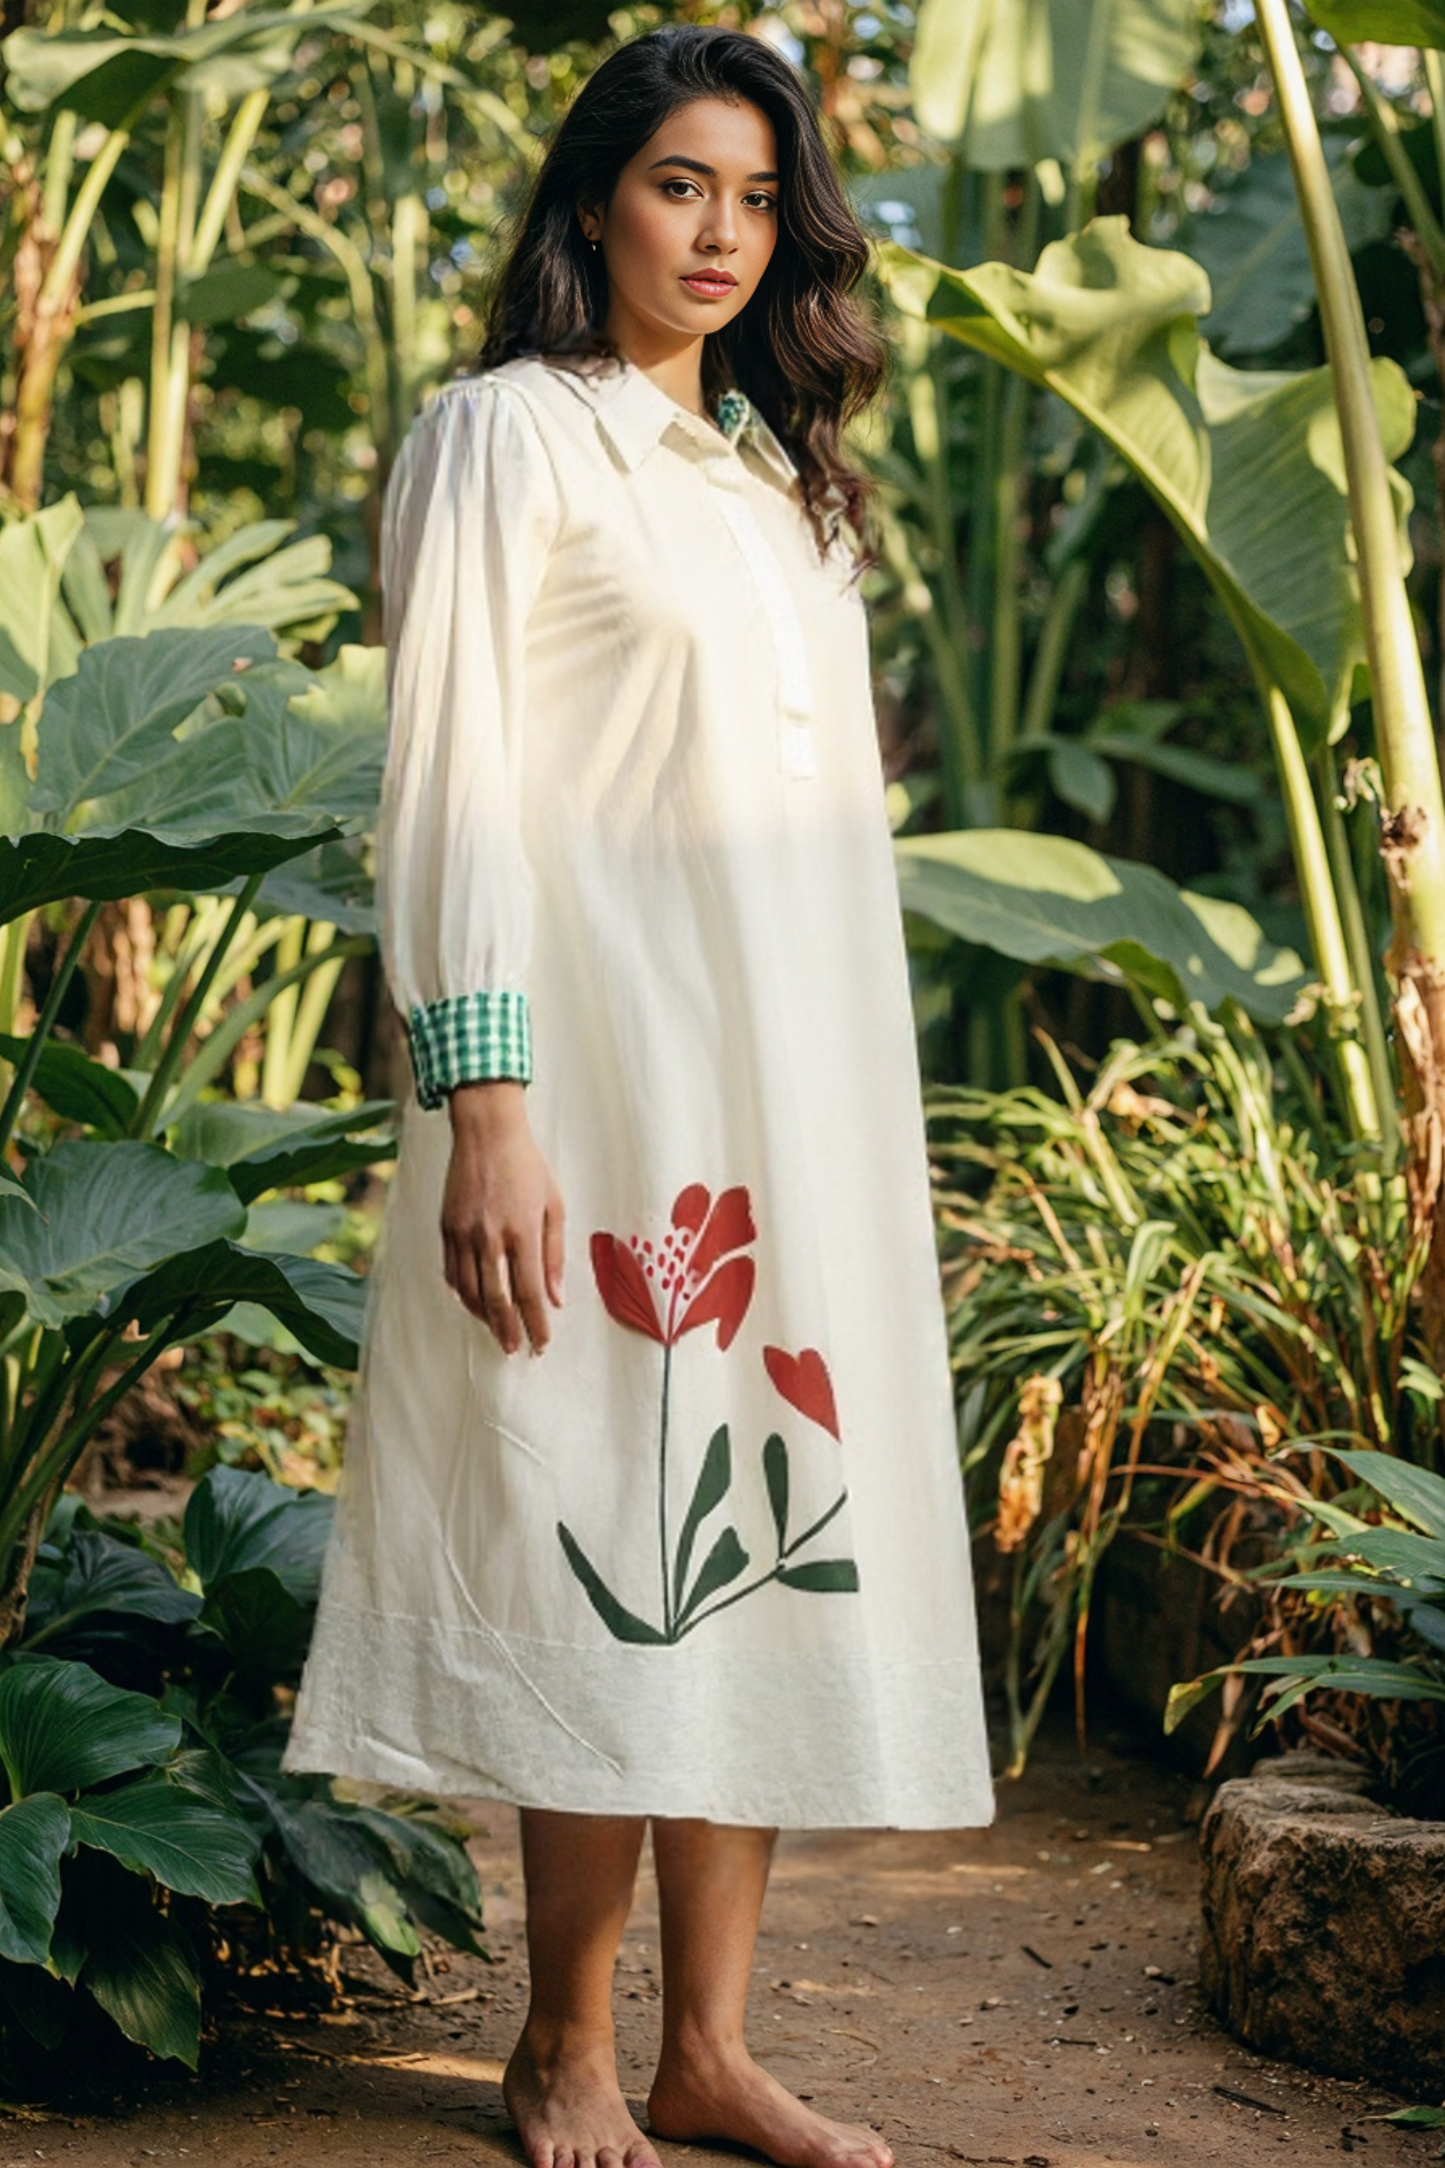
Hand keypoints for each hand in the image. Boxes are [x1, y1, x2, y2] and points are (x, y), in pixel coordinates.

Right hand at [441, 1082, 564, 1354]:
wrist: (486, 1133)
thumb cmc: (527, 1166)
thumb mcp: (554, 1205)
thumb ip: (554, 1253)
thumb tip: (556, 1297)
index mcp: (521, 1231)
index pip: (530, 1292)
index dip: (536, 1322)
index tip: (541, 1343)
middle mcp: (489, 1237)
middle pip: (497, 1299)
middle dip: (507, 1329)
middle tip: (516, 1349)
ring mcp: (463, 1234)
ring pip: (470, 1291)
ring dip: (484, 1317)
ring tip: (497, 1330)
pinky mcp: (446, 1228)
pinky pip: (452, 1272)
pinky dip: (463, 1294)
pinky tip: (474, 1303)